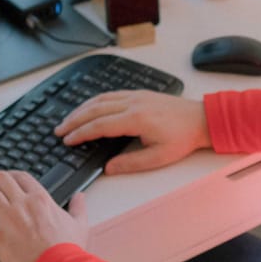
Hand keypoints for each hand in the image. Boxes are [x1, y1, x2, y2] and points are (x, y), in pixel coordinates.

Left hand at [0, 171, 88, 261]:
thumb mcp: (79, 225)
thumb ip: (78, 208)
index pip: (22, 177)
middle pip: (0, 179)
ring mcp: (6, 219)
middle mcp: (21, 204)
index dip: (11, 175)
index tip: (7, 178)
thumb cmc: (68, 251)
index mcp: (40, 199)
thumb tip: (80, 197)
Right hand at [54, 91, 210, 173]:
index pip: (99, 125)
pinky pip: (110, 94)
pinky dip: (94, 101)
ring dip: (81, 109)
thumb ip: (131, 163)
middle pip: (94, 109)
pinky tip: (89, 107)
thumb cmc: (183, 138)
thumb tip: (108, 168)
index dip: (81, 133)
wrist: (201, 120)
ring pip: (100, 99)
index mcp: (136, 119)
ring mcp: (135, 96)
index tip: (68, 140)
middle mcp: (133, 103)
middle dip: (74, 119)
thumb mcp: (158, 157)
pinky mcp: (139, 94)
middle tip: (59, 129)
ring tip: (68, 119)